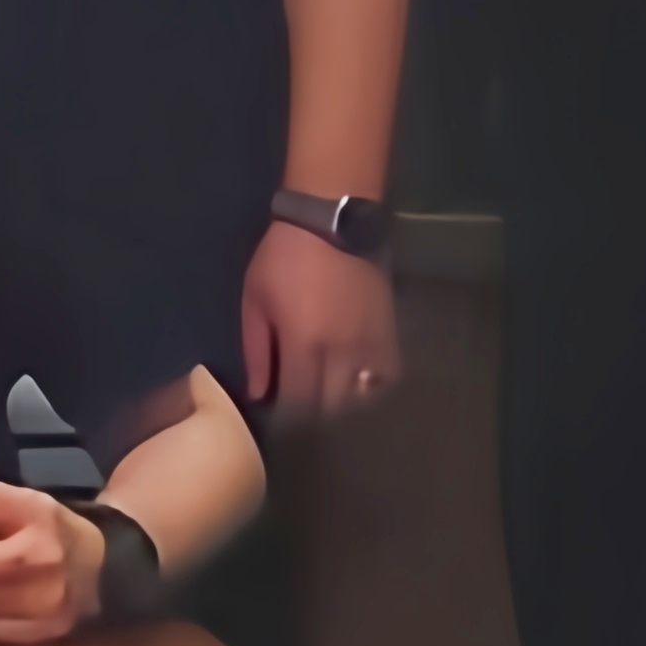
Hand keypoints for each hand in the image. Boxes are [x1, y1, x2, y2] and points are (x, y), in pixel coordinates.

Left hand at [241, 223, 398, 419]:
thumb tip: (259, 394)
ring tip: (326, 408)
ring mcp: (371, 348)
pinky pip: (385, 381)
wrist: (332, 223)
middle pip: (332, 411)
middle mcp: (342, 356)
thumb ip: (256, 351)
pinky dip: (370, 393)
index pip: (299, 404)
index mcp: (304, 347)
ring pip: (361, 402)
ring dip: (342, 410)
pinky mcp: (390, 338)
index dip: (287, 420)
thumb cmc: (283, 259)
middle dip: (314, 421)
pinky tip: (355, 391)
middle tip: (300, 419)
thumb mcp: (255, 300)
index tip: (277, 422)